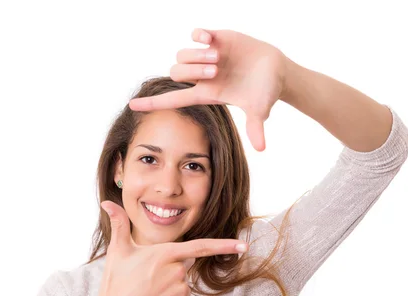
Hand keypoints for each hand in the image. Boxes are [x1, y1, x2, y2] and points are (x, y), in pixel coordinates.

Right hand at [89, 200, 247, 295]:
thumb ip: (118, 223)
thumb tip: (107, 202)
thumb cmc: (116, 281)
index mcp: (165, 254)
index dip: (224, 245)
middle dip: (171, 264)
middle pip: (185, 262)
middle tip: (148, 274)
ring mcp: (180, 291)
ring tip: (148, 289)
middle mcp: (177, 271)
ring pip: (183, 280)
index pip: (201, 247)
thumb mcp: (118, 250)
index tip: (243, 245)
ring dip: (170, 282)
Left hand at [128, 28, 289, 151]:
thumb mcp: (259, 109)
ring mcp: (207, 56)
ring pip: (182, 55)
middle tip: (216, 70)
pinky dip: (198, 35)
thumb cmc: (265, 92)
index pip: (173, 100)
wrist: (276, 70)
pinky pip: (195, 34)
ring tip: (219, 58)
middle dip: (193, 71)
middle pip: (176, 73)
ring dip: (197, 55)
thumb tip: (262, 149)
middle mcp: (202, 76)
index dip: (152, 103)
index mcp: (207, 93)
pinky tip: (209, 38)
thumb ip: (256, 127)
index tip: (131, 106)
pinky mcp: (216, 39)